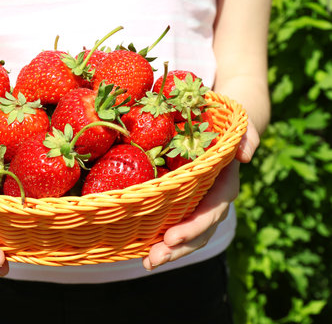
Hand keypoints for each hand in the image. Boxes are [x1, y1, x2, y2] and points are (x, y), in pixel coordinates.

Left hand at [142, 118, 259, 269]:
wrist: (214, 128)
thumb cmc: (223, 125)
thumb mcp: (238, 126)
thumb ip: (245, 136)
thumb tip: (245, 156)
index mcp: (224, 186)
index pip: (212, 210)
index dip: (195, 226)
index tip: (172, 236)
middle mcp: (212, 202)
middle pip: (199, 232)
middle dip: (179, 248)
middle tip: (155, 257)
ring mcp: (198, 208)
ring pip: (188, 237)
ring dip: (169, 252)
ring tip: (149, 262)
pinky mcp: (183, 207)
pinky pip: (175, 227)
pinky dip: (161, 241)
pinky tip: (142, 253)